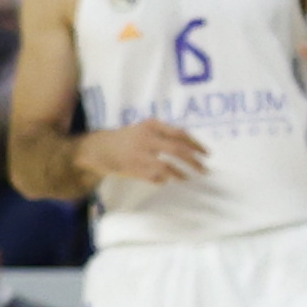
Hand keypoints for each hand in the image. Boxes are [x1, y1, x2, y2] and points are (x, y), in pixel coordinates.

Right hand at [85, 118, 208, 183]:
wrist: (99, 148)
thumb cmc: (128, 138)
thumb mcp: (146, 129)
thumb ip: (165, 134)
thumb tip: (192, 146)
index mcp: (152, 125)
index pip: (180, 134)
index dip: (196, 144)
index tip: (207, 154)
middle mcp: (147, 139)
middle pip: (177, 150)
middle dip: (194, 161)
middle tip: (205, 170)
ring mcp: (139, 155)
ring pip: (166, 167)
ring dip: (181, 174)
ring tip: (188, 178)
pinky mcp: (132, 170)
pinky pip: (154, 177)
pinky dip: (163, 180)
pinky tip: (167, 180)